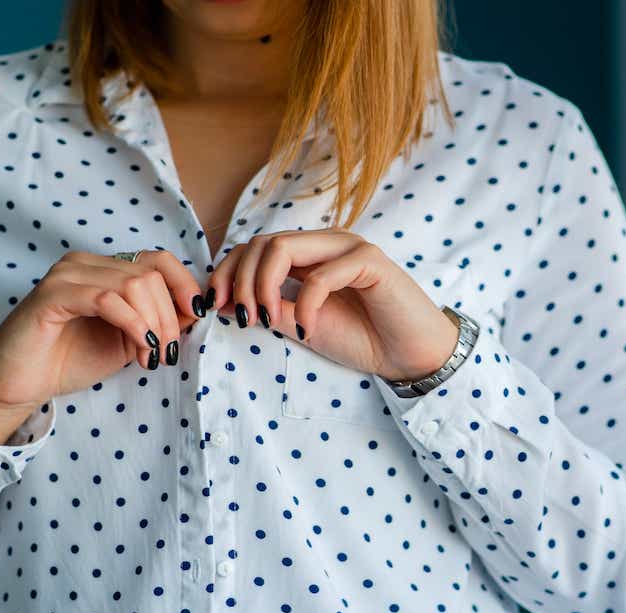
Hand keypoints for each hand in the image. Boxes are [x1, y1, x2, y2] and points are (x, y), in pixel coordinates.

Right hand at [0, 249, 206, 442]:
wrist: (20, 384)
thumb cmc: (70, 361)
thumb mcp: (129, 340)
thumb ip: (158, 321)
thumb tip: (197, 308)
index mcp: (104, 269)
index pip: (158, 260)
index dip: (184, 286)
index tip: (197, 318)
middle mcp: (85, 263)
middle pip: (150, 274)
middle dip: (169, 318)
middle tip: (165, 353)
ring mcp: (67, 275)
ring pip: (133, 284)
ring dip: (153, 324)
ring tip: (150, 356)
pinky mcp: (52, 295)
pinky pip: (107, 299)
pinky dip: (132, 324)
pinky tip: (139, 347)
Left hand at [202, 230, 459, 381]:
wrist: (410, 356)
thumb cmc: (363, 339)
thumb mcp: (302, 324)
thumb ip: (270, 308)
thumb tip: (224, 302)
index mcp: (310, 255)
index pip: (254, 247)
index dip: (227, 272)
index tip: (215, 307)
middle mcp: (326, 244)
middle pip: (262, 243)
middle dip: (240, 281)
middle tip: (244, 319)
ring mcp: (348, 248)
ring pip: (282, 247)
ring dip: (263, 286)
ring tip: (266, 320)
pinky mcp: (370, 262)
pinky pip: (321, 275)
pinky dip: (305, 305)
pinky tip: (306, 330)